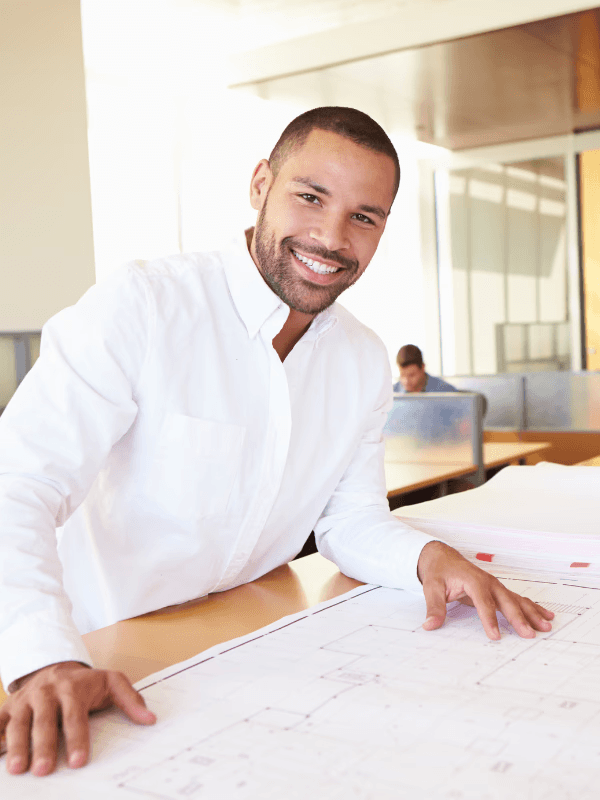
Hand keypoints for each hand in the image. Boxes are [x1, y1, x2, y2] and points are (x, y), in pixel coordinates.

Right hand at [0, 661, 155, 775]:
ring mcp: (25, 699)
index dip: (77, 739)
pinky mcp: (9, 706)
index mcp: (73, 688)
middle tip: (44, 770)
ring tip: (17, 770)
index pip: (75, 716)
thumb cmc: (85, 682)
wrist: (55, 666)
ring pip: (19, 723)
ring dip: (17, 746)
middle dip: (44, 746)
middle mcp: (47, 692)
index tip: (79, 762)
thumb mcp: (111, 682)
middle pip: (44, 721)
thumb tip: (150, 719)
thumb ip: (130, 700)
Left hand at [416, 541, 553, 639]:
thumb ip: (434, 607)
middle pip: (506, 601)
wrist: (442, 557)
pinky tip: (545, 616)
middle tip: (529, 634)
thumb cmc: (439, 572)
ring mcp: (495, 586)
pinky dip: (532, 608)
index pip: (483, 602)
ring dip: (532, 613)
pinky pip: (517, 600)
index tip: (495, 636)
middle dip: (519, 618)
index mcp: (473, 580)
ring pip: (517, 600)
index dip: (489, 619)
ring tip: (546, 627)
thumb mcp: (431, 588)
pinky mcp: (498, 590)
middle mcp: (488, 582)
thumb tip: (430, 625)